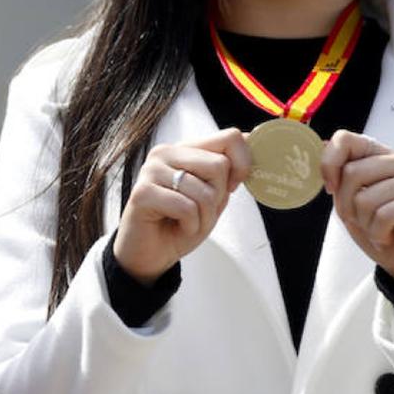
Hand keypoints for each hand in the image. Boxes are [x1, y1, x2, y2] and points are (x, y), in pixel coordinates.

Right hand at [112, 128, 252, 284]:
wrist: (150, 256)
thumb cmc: (181, 225)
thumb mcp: (213, 196)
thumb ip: (228, 171)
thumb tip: (251, 138)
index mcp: (185, 149)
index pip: (230, 137)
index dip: (243, 164)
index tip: (232, 187)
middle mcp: (166, 152)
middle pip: (219, 165)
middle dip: (218, 197)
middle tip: (200, 211)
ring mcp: (151, 170)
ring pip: (204, 191)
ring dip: (204, 217)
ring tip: (188, 223)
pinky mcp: (142, 193)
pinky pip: (186, 207)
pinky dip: (190, 225)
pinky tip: (178, 227)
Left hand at [321, 130, 393, 293]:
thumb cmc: (380, 230)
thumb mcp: (350, 202)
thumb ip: (339, 175)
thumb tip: (321, 144)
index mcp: (381, 155)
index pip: (346, 140)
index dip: (329, 165)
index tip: (330, 189)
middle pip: (352, 172)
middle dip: (347, 206)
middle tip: (361, 221)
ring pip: (367, 198)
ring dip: (365, 224)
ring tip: (378, 231)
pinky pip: (386, 215)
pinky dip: (379, 233)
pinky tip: (388, 237)